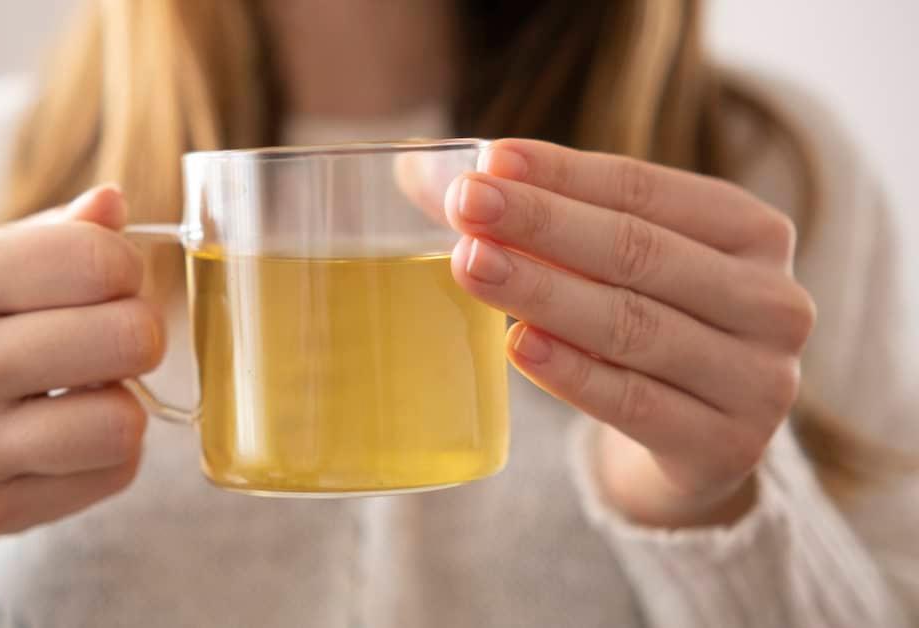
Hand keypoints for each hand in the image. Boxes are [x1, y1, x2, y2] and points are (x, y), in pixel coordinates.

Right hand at [0, 186, 163, 539]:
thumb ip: (50, 235)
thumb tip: (115, 203)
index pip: (98, 261)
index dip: (124, 268)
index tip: (106, 282)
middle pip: (129, 339)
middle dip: (138, 332)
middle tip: (108, 338)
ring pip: (124, 421)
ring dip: (124, 402)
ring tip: (88, 391)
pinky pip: (114, 474)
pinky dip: (110, 451)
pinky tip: (69, 433)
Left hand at [445, 140, 815, 526]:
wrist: (696, 443)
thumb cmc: (643, 326)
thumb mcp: (613, 263)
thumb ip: (538, 216)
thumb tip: (421, 169)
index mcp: (751, 231)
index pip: (645, 189)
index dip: (563, 173)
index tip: (489, 159)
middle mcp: (773, 300)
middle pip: (639, 252)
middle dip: (543, 224)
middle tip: (466, 204)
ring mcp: (759, 379)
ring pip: (634, 325)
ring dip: (544, 291)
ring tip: (471, 265)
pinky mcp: (726, 446)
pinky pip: (634, 403)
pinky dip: (572, 373)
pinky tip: (517, 345)